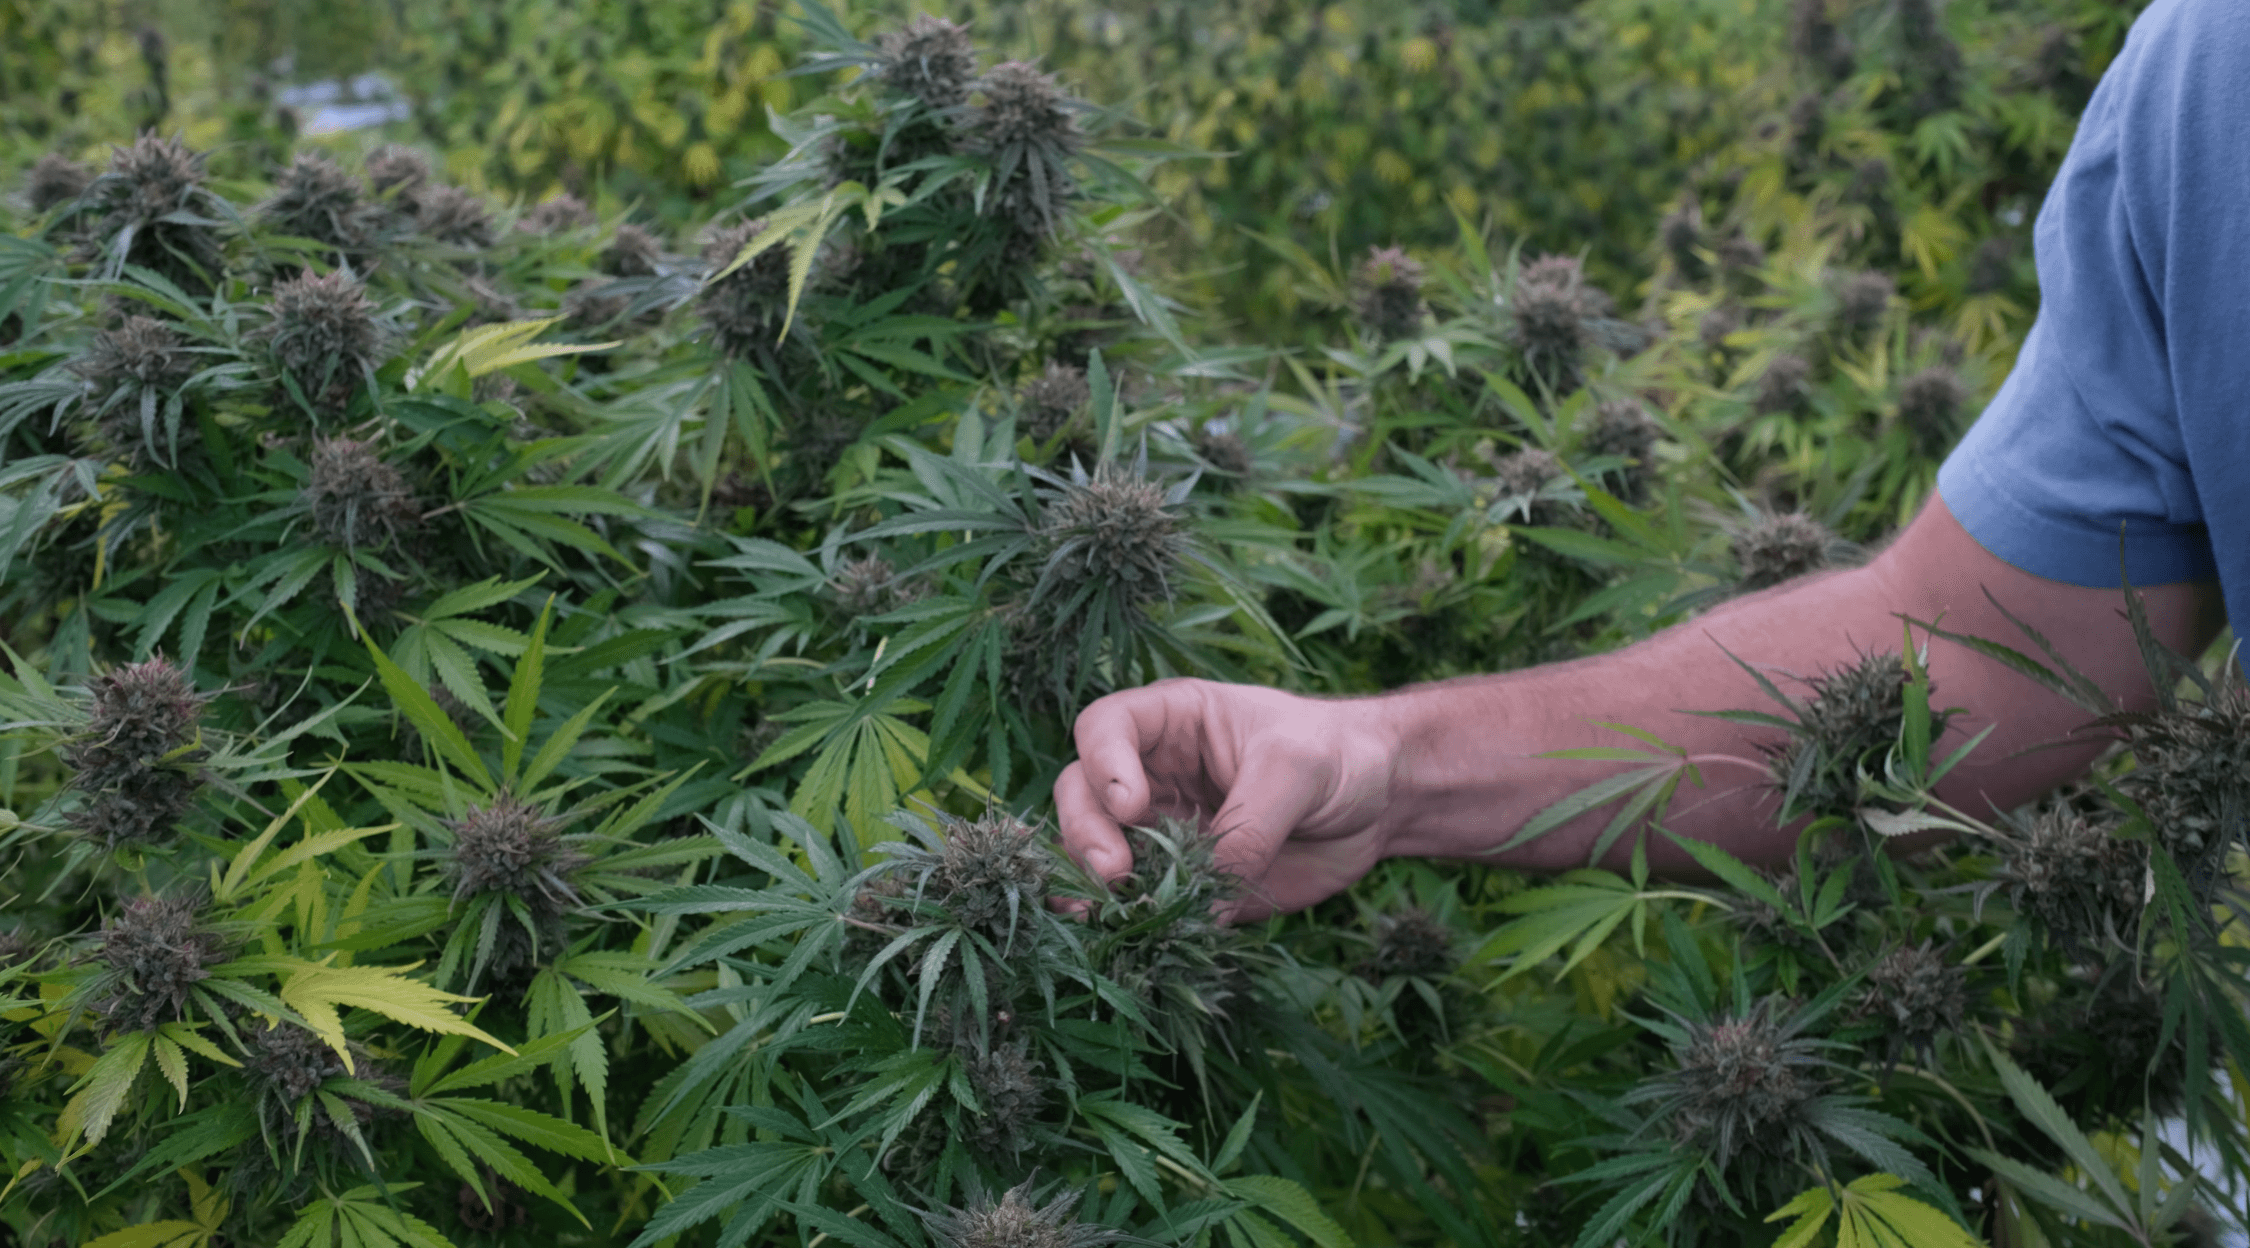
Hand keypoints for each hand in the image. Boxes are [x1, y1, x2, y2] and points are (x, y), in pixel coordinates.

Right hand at [1053, 678, 1400, 920]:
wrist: (1379, 801)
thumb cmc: (1337, 755)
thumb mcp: (1296, 768)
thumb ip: (1248, 826)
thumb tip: (1204, 902)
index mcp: (1171, 721)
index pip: (1104, 727)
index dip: (1103, 763)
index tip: (1133, 804)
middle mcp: (1152, 772)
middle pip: (1081, 793)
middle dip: (1087, 832)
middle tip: (1115, 872)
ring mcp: (1161, 829)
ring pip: (1094, 851)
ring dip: (1092, 883)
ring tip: (1111, 910)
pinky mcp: (1181, 880)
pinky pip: (1137, 899)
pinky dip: (1124, 918)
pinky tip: (1119, 934)